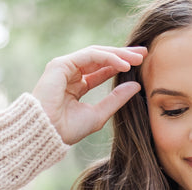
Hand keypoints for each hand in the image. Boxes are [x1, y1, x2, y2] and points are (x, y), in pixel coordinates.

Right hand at [32, 45, 146, 144]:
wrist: (48, 134)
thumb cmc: (68, 130)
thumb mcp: (99, 114)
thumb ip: (116, 100)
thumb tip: (136, 86)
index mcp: (77, 85)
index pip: (102, 69)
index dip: (120, 65)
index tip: (140, 64)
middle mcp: (71, 72)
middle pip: (101, 58)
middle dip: (123, 54)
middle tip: (144, 53)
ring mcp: (65, 66)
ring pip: (97, 54)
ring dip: (119, 54)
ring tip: (138, 58)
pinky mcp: (62, 64)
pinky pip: (90, 55)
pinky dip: (108, 58)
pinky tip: (123, 64)